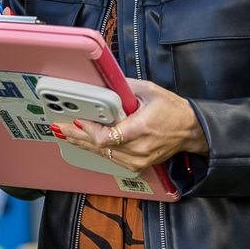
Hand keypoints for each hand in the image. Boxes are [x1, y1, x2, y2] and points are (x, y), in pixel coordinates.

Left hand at [51, 79, 208, 172]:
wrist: (190, 130)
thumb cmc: (172, 110)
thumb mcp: (149, 90)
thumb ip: (124, 88)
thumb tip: (103, 83)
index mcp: (142, 129)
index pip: (108, 137)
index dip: (89, 130)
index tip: (77, 120)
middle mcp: (138, 149)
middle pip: (100, 147)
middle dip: (77, 136)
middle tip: (58, 127)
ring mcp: (138, 161)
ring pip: (102, 154)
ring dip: (82, 143)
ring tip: (64, 133)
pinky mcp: (136, 166)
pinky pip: (110, 159)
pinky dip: (95, 149)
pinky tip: (81, 142)